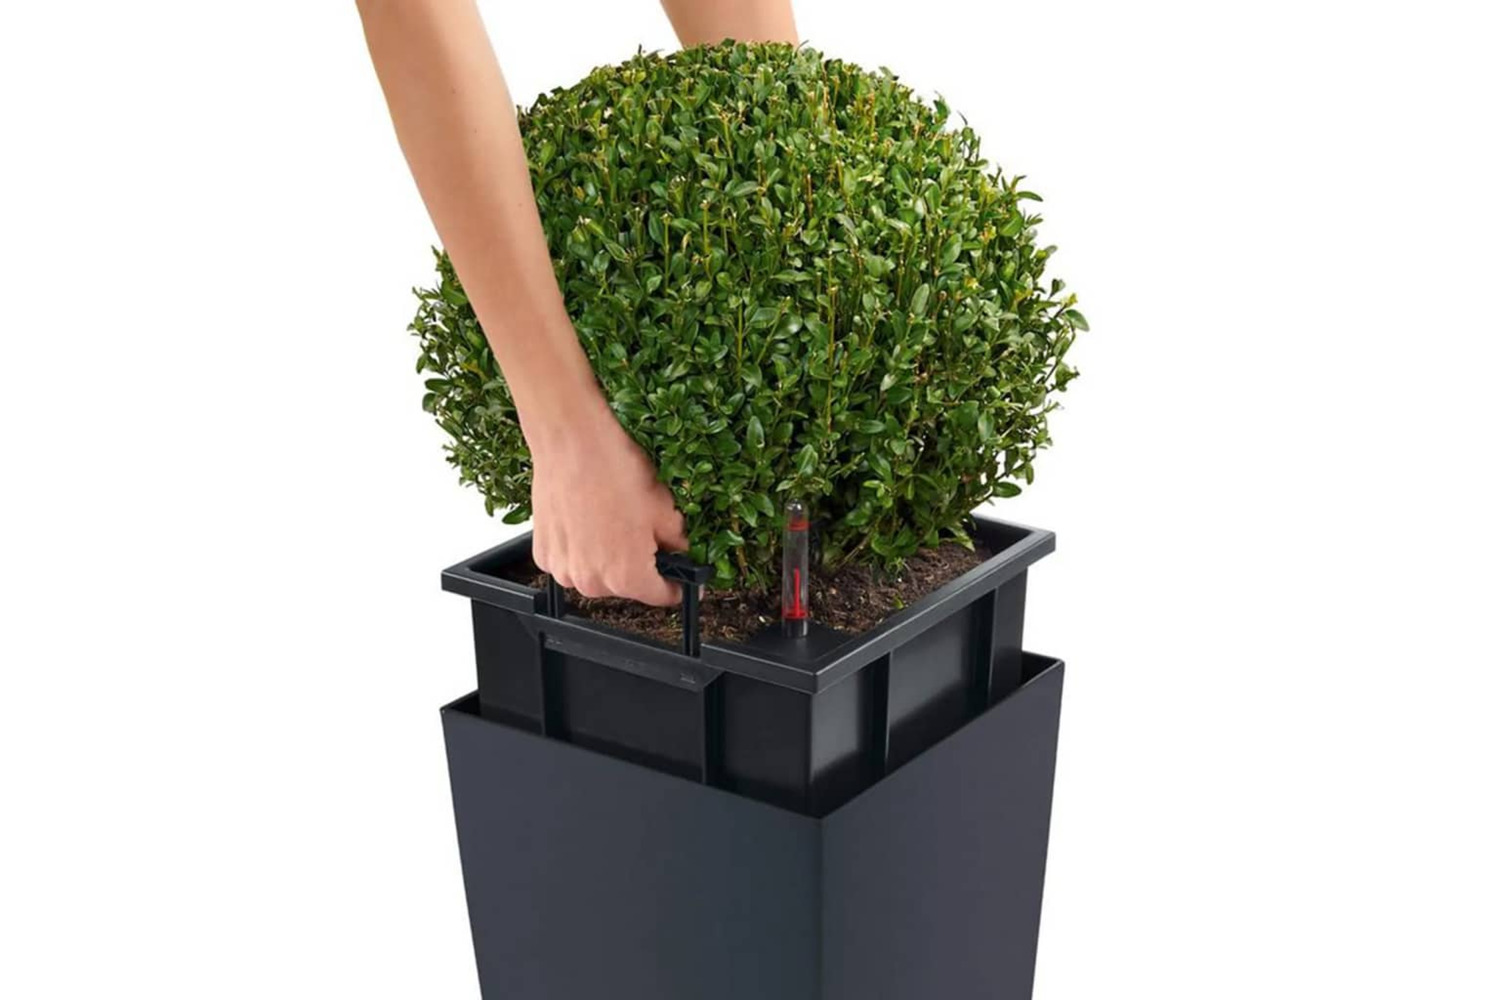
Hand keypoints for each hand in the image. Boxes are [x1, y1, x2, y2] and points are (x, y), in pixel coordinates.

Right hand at [526, 393, 688, 606]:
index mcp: (627, 577)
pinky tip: (587, 519)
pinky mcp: (543, 553)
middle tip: (644, 532)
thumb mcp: (664, 510)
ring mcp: (563, 569)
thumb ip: (678, 544)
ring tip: (612, 520)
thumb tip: (681, 552)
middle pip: (627, 586)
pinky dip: (580, 548)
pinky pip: (570, 561)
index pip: (663, 596)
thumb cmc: (615, 472)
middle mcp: (591, 582)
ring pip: (597, 574)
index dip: (677, 584)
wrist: (572, 443)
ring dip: (607, 557)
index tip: (682, 576)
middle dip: (640, 565)